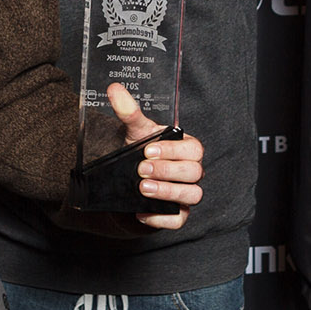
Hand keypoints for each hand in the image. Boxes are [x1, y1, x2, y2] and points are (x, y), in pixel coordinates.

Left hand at [108, 82, 202, 229]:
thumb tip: (115, 90)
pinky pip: (179, 220)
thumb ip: (129, 112)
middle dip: (168, 171)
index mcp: (186, 149)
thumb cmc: (140, 151)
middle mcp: (191, 171)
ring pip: (193, 195)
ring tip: (142, 188)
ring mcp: (186, 193)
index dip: (173, 151)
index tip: (147, 150)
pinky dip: (162, 218)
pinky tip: (142, 212)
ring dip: (168, 192)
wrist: (129, 179)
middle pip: (195, 172)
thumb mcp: (135, 132)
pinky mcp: (177, 214)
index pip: (194, 149)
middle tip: (141, 170)